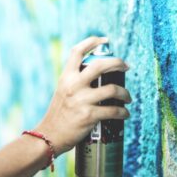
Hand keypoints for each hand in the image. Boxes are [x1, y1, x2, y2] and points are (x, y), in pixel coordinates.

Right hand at [34, 37, 131, 155]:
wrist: (49, 136)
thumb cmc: (58, 115)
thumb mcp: (62, 91)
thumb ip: (75, 82)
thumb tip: (97, 76)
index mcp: (66, 77)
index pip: (77, 52)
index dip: (91, 42)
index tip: (104, 40)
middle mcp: (73, 85)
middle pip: (100, 65)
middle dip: (117, 62)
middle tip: (125, 66)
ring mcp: (82, 100)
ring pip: (112, 89)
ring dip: (125, 92)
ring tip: (127, 97)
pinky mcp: (89, 115)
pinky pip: (113, 110)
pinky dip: (123, 112)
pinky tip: (125, 114)